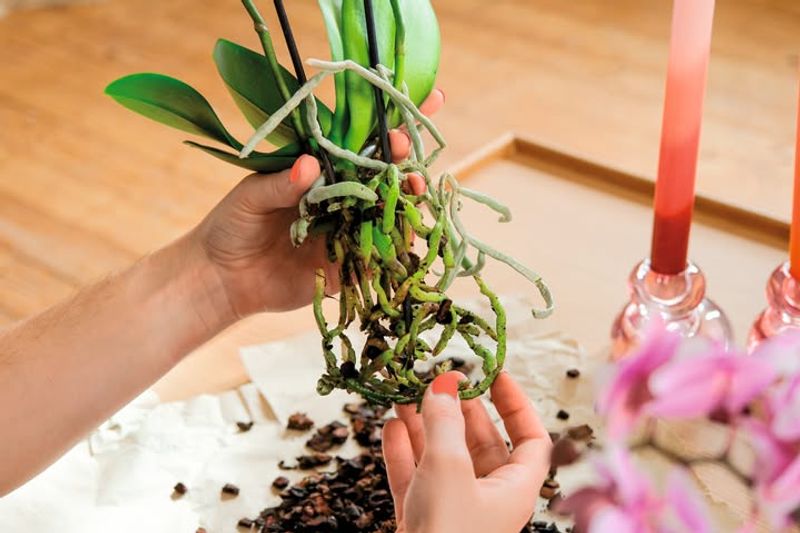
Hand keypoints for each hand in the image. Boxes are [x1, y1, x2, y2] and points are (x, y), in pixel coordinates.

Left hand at [188, 89, 445, 319]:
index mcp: (323, 171)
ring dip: (407, 201)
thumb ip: (280, 184)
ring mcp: (348, 232)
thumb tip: (311, 166)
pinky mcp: (348, 267)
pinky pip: (378, 258)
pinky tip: (406, 235)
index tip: (429, 99)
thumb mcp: (250, 197)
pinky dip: (395, 247)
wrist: (222, 278)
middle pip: (385, 177)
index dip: (395, 123)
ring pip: (389, 215)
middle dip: (405, 160)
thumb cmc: (232, 225)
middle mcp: (342, 199)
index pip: (363, 142)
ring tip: (413, 187)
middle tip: (407, 149)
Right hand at [383, 371, 551, 532]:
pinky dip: (403, 451)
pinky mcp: (422, 518)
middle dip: (458, 409)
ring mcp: (453, 508)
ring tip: (406, 395)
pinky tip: (391, 426)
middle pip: (481, 441)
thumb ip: (444, 421)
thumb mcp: (448, 467)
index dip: (516, 403)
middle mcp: (488, 497)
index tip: (495, 374)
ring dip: (425, 425)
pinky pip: (415, 476)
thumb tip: (443, 382)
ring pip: (443, 455)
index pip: (530, 438)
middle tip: (439, 380)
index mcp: (514, 489)